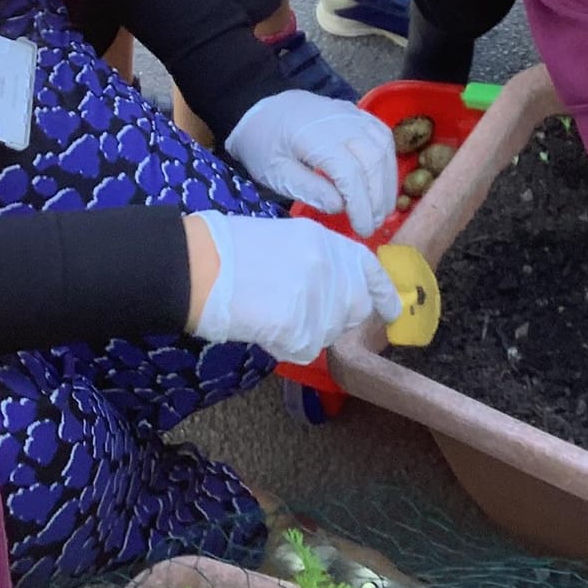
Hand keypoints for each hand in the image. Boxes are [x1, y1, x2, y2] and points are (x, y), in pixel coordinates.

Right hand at [187, 211, 401, 361]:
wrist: (195, 265)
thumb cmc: (229, 250)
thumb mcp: (286, 238)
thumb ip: (321, 261)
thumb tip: (342, 290)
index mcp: (326, 241)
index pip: (370, 270)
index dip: (383, 294)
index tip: (392, 312)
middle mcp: (330, 267)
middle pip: (355, 308)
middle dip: (336, 318)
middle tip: (301, 314)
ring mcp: (317, 297)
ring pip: (329, 333)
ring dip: (307, 332)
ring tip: (271, 314)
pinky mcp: (299, 325)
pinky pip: (304, 349)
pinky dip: (286, 345)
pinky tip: (263, 327)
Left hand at [226, 90, 397, 235]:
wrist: (266, 111)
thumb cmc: (266, 145)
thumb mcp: (275, 172)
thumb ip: (307, 188)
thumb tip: (339, 206)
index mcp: (314, 136)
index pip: (350, 173)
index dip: (361, 204)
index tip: (363, 229)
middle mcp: (340, 121)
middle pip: (372, 160)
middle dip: (378, 197)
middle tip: (373, 225)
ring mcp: (352, 115)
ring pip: (383, 148)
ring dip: (387, 183)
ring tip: (381, 210)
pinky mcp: (359, 115)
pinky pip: (383, 137)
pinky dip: (388, 162)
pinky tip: (384, 184)